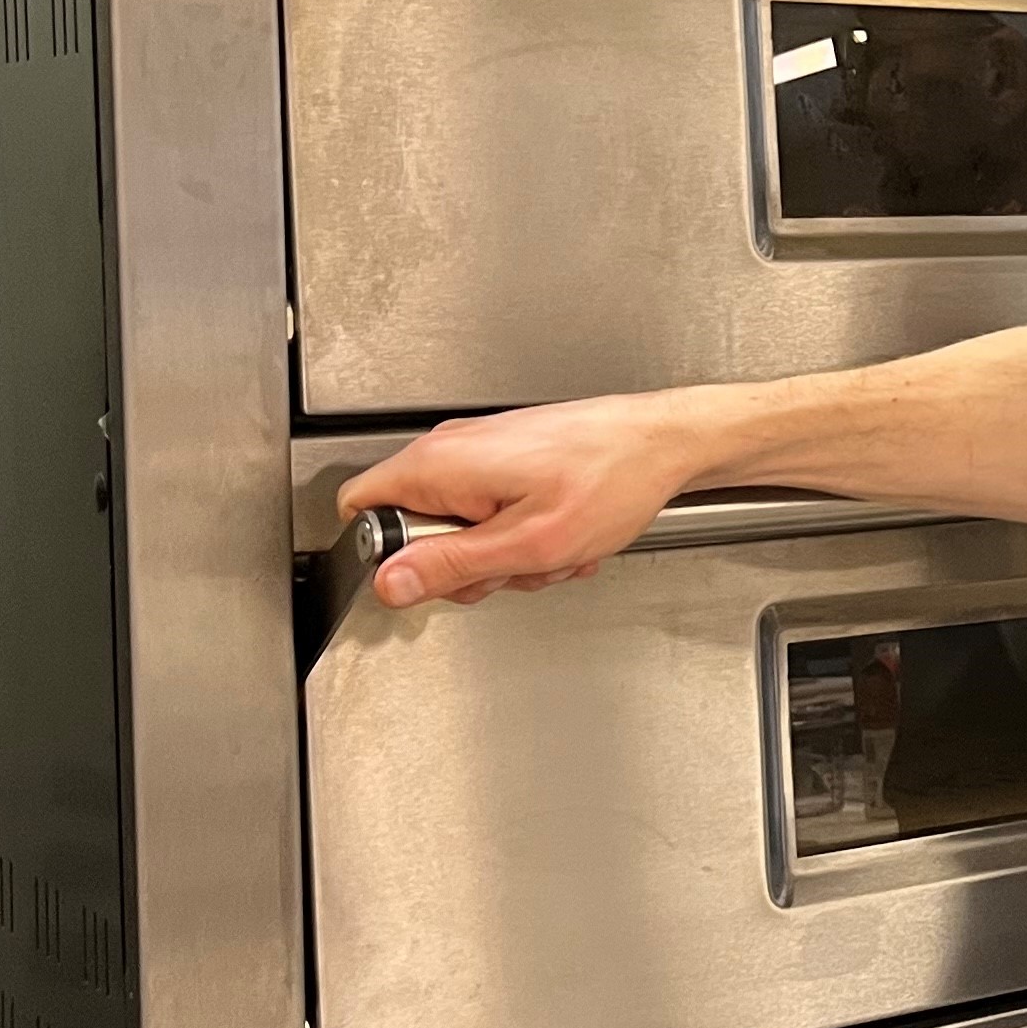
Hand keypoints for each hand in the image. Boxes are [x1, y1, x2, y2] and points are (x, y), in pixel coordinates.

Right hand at [335, 391, 713, 606]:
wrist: (665, 443)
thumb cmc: (612, 479)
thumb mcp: (527, 544)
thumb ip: (450, 566)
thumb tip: (388, 584)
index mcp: (439, 465)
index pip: (360, 512)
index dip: (390, 557)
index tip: (441, 573)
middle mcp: (450, 451)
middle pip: (415, 533)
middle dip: (466, 566)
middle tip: (514, 565)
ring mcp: (479, 455)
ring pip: (462, 532)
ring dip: (507, 557)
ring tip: (552, 548)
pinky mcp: (507, 462)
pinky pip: (493, 516)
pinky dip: (527, 537)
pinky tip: (563, 536)